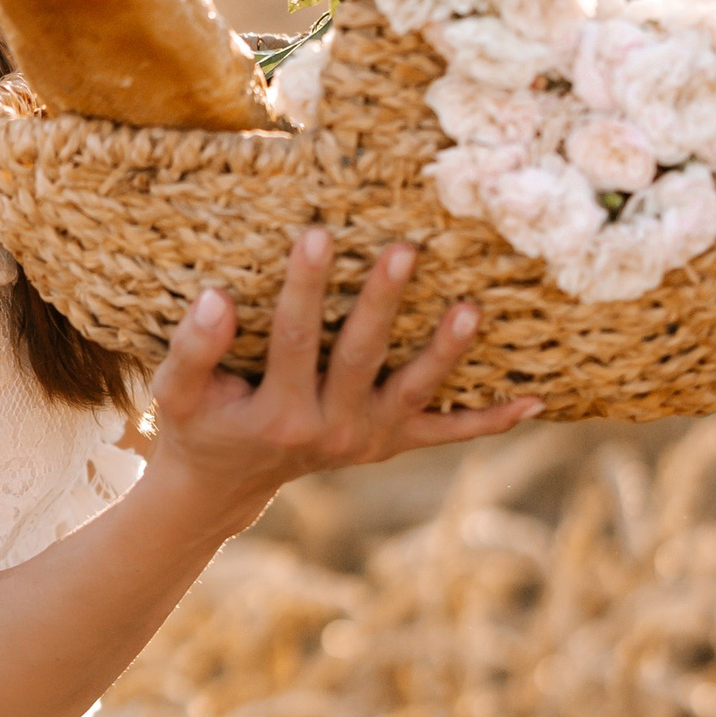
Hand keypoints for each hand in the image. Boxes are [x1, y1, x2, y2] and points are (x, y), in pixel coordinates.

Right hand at [144, 228, 540, 529]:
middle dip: (383, 303)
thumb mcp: (179, 392)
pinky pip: (446, 433)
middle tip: (404, 249)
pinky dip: (490, 420)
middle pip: (362, 358)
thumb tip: (216, 299)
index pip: (293, 340)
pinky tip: (536, 399)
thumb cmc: (202, 423)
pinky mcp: (393, 444)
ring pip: (414, 392)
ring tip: (472, 310)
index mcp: (279, 414)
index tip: (316, 233)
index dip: (305, 287)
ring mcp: (368, 440)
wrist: (229, 483)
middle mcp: (330, 431)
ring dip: (446, 353)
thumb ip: (193, 348)